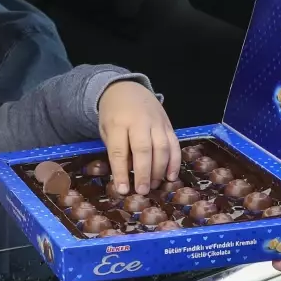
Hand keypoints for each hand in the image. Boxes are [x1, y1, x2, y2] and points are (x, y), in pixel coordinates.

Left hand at [98, 81, 180, 195]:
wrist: (126, 89)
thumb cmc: (113, 115)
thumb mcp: (106, 130)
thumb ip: (117, 150)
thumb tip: (127, 177)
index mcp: (118, 123)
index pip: (119, 150)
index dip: (121, 172)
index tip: (123, 190)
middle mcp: (139, 121)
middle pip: (143, 149)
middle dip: (143, 173)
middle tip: (142, 191)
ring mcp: (156, 122)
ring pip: (162, 148)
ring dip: (159, 170)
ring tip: (154, 186)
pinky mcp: (168, 124)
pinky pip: (174, 144)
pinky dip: (174, 162)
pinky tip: (170, 176)